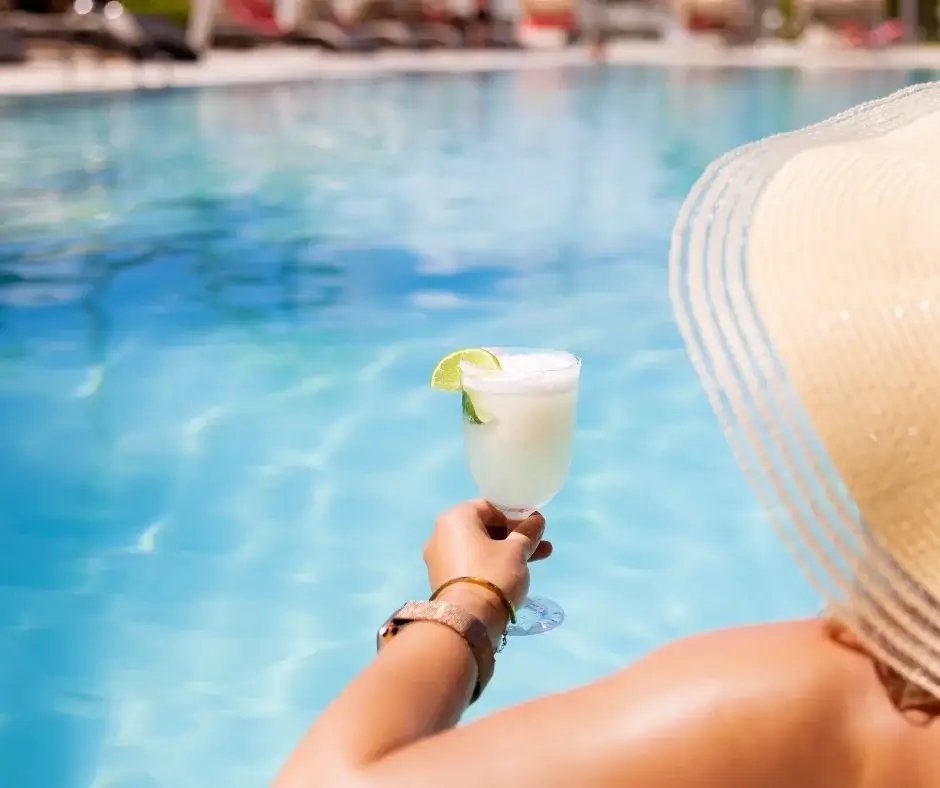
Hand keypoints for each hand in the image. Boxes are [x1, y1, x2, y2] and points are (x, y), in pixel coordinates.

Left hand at [423, 500, 552, 635]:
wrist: (467, 620)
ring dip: (506, 551)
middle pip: (484, 528)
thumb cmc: (493, 574)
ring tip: (537, 560)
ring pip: (479, 548)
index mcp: (455, 517)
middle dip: (514, 537)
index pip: (490, 507)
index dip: (515, 516)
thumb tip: (536, 521)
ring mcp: (438, 558)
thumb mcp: (516, 551)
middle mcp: (440, 533)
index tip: (535, 528)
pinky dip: (489, 565)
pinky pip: (470, 563)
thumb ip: (528, 532)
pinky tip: (512, 574)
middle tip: (540, 545)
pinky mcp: (441, 579)